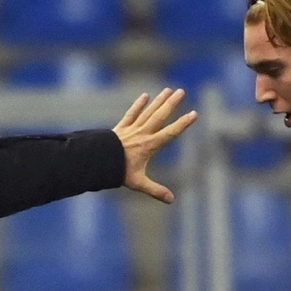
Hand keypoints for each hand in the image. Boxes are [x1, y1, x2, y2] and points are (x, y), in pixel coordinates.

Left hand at [112, 88, 198, 203]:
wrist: (97, 161)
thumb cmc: (119, 172)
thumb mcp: (139, 183)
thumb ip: (155, 190)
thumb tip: (171, 200)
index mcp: (149, 146)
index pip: (170, 133)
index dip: (183, 123)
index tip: (194, 114)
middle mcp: (142, 134)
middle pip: (160, 116)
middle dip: (172, 104)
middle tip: (182, 91)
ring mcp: (132, 129)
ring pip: (148, 112)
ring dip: (159, 101)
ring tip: (169, 90)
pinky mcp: (122, 128)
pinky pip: (132, 114)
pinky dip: (138, 105)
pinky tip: (145, 95)